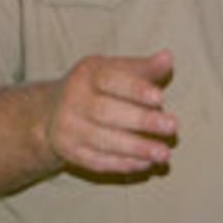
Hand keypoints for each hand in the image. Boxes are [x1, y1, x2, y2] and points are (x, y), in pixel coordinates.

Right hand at [45, 49, 176, 175]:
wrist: (50, 112)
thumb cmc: (94, 87)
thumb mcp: (112, 70)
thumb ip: (141, 68)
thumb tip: (168, 58)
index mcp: (86, 74)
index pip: (110, 80)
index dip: (135, 89)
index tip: (161, 98)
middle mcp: (72, 100)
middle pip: (106, 112)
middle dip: (142, 121)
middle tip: (172, 127)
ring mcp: (68, 128)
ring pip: (103, 140)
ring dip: (136, 148)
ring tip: (164, 153)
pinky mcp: (69, 152)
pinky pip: (96, 161)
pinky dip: (122, 164)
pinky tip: (145, 164)